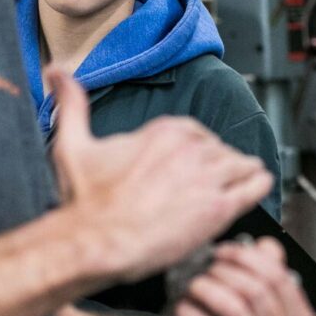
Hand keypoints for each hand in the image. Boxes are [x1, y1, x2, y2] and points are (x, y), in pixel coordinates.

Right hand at [47, 67, 273, 283]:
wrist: (95, 242)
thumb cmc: (84, 201)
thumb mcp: (72, 144)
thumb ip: (72, 104)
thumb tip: (58, 72)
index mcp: (166, 130)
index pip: (198, 133)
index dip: (195, 152)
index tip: (188, 169)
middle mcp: (192, 147)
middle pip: (220, 150)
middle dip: (215, 168)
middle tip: (204, 189)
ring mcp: (209, 176)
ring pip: (242, 165)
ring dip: (238, 176)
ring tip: (232, 189)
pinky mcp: (221, 207)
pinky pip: (257, 186)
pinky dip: (257, 187)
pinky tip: (253, 190)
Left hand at [139, 238, 315, 315]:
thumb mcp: (255, 299)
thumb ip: (267, 268)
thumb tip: (268, 247)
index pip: (281, 279)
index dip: (248, 257)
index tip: (227, 252)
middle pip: (256, 292)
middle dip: (224, 271)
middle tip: (207, 268)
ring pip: (234, 308)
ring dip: (206, 288)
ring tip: (194, 285)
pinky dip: (190, 311)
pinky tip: (184, 306)